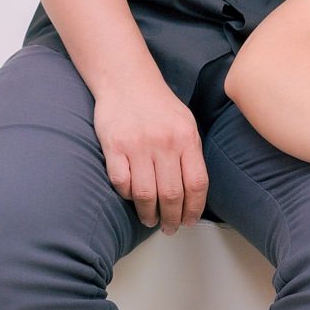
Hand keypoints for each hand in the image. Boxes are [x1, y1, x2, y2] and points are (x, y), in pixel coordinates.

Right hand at [93, 75, 207, 231]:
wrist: (126, 80)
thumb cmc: (158, 105)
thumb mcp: (185, 124)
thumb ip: (190, 154)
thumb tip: (194, 192)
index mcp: (186, 138)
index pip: (196, 184)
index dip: (194, 209)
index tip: (189, 221)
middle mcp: (164, 143)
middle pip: (171, 194)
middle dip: (172, 218)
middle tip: (170, 228)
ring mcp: (137, 145)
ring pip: (145, 193)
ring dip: (149, 213)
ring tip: (150, 220)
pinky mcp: (114, 146)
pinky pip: (121, 182)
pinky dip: (126, 195)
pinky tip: (131, 199)